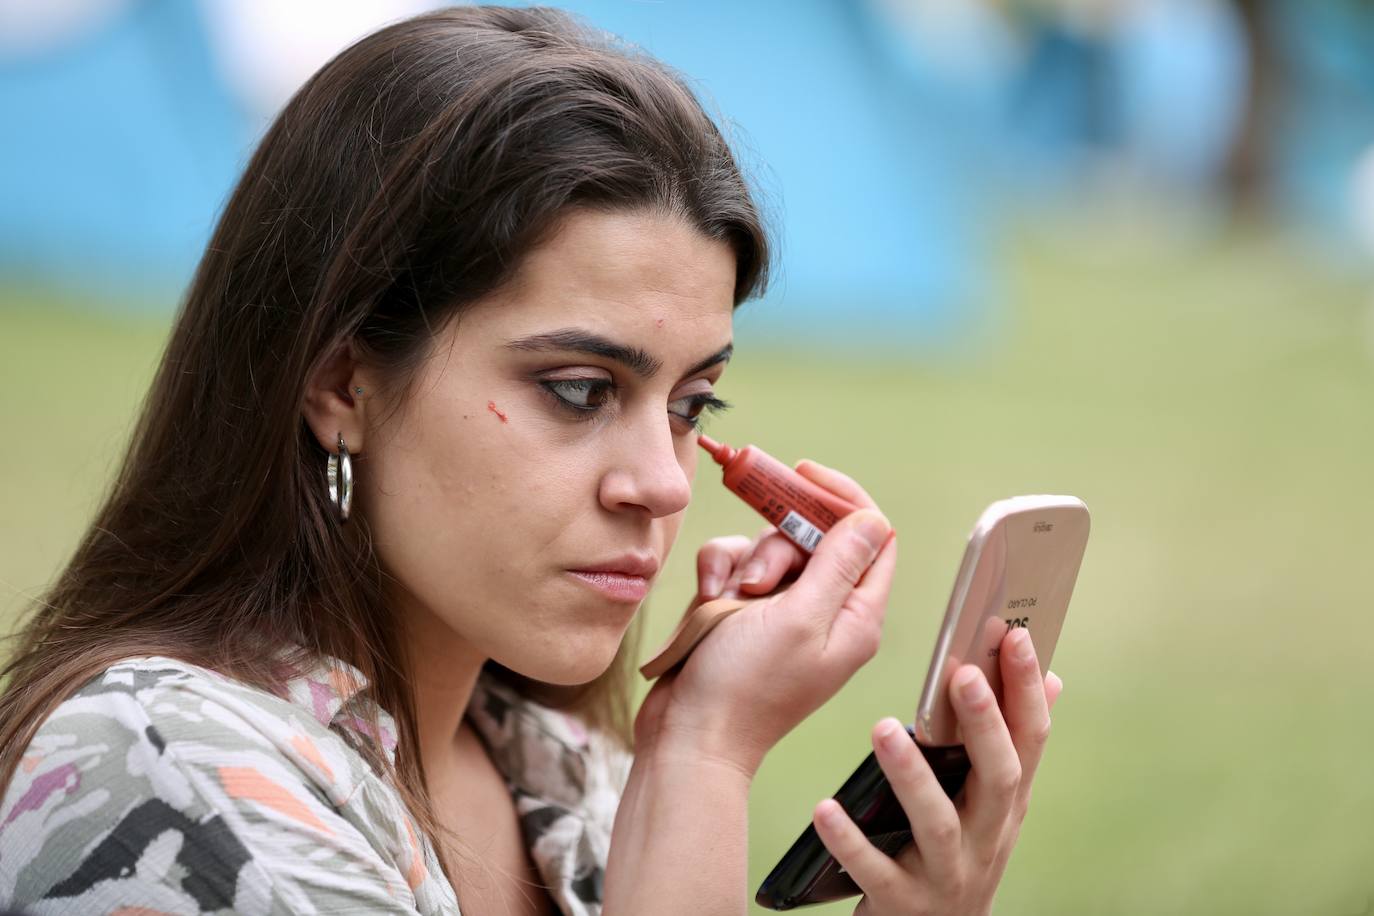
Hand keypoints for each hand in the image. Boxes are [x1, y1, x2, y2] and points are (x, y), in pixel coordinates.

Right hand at [638, 460, 896, 777]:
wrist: (688, 735)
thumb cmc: (746, 689)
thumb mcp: (799, 618)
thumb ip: (837, 564)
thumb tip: (872, 520)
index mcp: (856, 616)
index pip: (875, 537)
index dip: (844, 500)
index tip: (805, 476)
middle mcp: (826, 611)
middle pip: (815, 535)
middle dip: (778, 542)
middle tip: (759, 580)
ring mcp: (784, 612)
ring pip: (770, 546)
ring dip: (743, 561)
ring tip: (729, 599)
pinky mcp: (745, 612)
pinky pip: (736, 564)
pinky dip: (719, 572)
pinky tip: (708, 598)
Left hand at [811, 626, 1064, 915]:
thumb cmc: (958, 856)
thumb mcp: (993, 806)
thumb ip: (1012, 747)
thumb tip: (1051, 680)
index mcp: (1006, 806)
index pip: (1031, 741)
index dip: (1027, 690)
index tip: (1016, 636)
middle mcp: (987, 839)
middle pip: (998, 779)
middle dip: (985, 726)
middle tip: (963, 674)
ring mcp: (947, 873)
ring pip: (937, 823)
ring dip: (912, 775)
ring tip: (882, 729)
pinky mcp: (903, 903)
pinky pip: (875, 870)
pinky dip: (851, 840)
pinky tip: (826, 808)